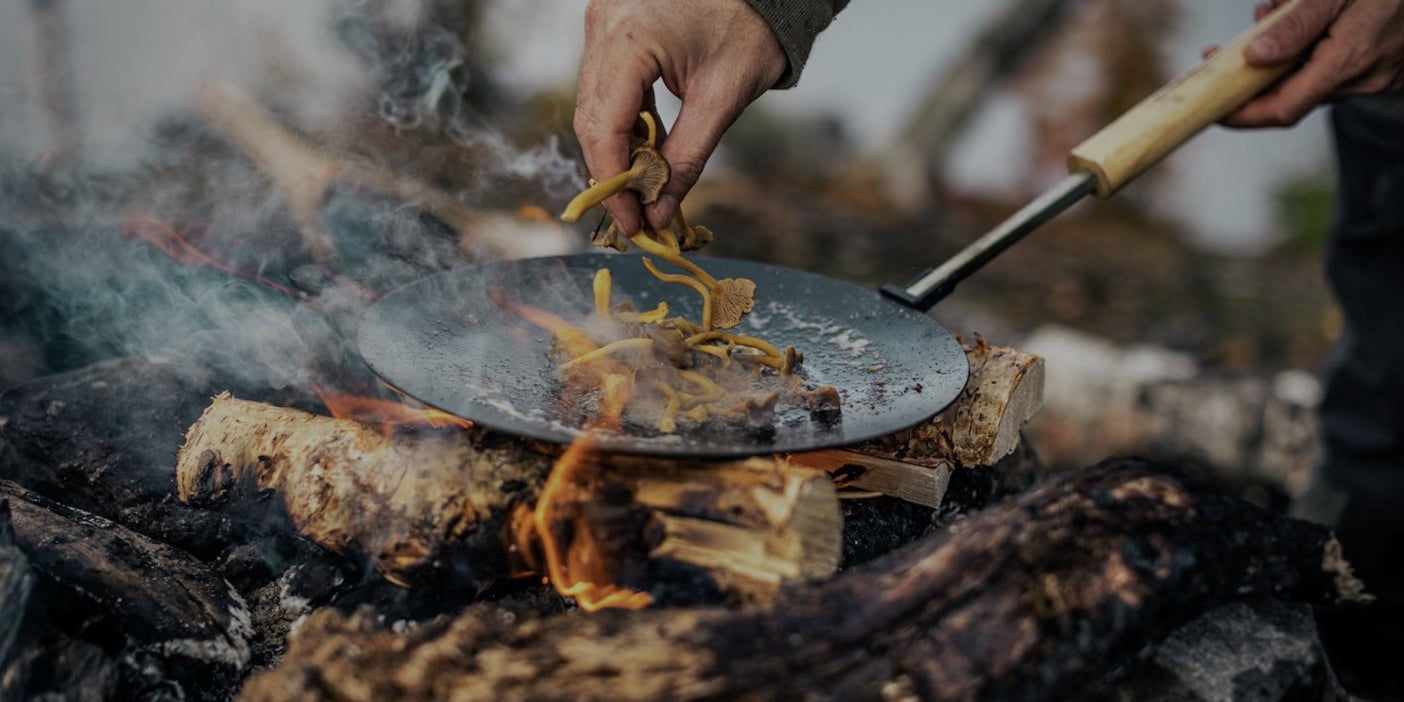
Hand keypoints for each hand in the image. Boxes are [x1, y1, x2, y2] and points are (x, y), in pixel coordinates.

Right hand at [573, 0, 785, 234]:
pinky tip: (648, 147)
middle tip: (638, 213)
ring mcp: (603, 21)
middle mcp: (604, 25)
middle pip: (591, 118)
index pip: (603, 128)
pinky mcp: (611, 25)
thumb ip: (687, 159)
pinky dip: (625, 120)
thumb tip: (659, 211)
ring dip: (618, 149)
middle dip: (613, 173)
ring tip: (647, 186)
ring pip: (594, 104)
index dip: (614, 184)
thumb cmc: (751, 27)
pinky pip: (606, 84)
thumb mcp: (722, 99)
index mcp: (628, 37)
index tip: (633, 223)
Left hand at [1223, 0, 1403, 127]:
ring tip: (1269, 13)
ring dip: (1279, 58)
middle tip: (1223, 50)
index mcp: (1349, 60)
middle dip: (1253, 74)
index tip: (1212, 107)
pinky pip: (1330, 70)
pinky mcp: (1380, 72)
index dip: (1243, 115)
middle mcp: (1363, 79)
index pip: (1283, 108)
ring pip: (1308, 78)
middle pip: (1290, 93)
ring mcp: (1375, 78)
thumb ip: (1296, 24)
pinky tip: (1301, 22)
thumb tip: (1253, 56)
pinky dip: (1306, 53)